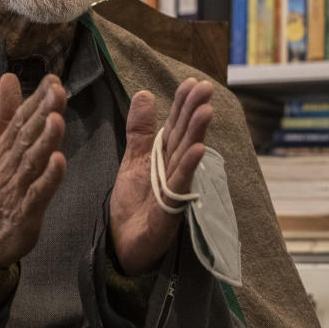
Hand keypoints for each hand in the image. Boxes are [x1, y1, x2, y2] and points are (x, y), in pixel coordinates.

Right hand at [0, 73, 66, 267]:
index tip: (53, 79)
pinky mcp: (25, 211)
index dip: (37, 98)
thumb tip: (8, 77)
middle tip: (58, 90)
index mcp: (3, 146)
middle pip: (26, 134)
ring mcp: (16, 187)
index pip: (20, 117)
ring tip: (57, 119)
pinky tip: (60, 162)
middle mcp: (8, 163)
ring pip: (32, 160)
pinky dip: (48, 177)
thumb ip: (4, 113)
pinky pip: (37, 192)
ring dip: (45, 140)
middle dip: (42, 111)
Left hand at [109, 78, 212, 275]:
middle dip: (194, 112)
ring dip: (196, 135)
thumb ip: (140, 129)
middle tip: (205, 87)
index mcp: (164, 158)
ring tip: (206, 111)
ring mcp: (173, 192)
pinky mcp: (168, 213)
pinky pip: (179, 188)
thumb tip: (146, 93)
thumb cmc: (134, 204)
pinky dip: (188, 168)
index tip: (193, 82)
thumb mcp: (133, 159)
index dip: (183, 105)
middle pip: (184, 138)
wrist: (122, 246)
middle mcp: (173, 172)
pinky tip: (197, 150)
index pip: (176, 126)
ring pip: (185, 159)